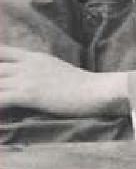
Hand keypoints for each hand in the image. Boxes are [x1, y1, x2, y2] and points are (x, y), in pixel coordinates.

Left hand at [0, 45, 127, 115]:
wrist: (94, 90)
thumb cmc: (78, 85)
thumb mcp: (54, 69)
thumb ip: (38, 69)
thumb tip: (26, 78)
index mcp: (33, 56)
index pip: (2, 51)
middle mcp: (27, 64)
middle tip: (1, 89)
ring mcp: (27, 78)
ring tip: (1, 102)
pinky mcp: (29, 94)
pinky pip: (1, 99)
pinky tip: (0, 116)